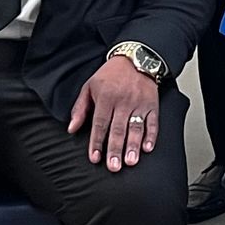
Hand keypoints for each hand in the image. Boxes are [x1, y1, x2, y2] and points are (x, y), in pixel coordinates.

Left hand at [68, 54, 158, 170]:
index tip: (95, 157)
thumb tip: (72, 128)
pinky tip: (147, 148)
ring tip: (130, 162)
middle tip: (114, 166)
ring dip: (133, 146)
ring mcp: (139, 103)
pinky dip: (151, 136)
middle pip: (118, 129)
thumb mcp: (89, 87)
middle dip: (115, 149)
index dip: (97, 142)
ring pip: (136, 128)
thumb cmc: (110, 75)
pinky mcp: (152, 104)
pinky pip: (153, 122)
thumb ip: (80, 108)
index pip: (100, 124)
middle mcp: (123, 101)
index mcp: (106, 97)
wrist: (135, 58)